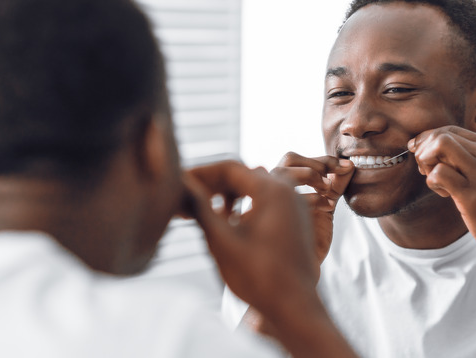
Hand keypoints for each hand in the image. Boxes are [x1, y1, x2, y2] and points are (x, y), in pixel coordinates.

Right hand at [184, 161, 318, 315]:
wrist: (295, 307)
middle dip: (212, 185)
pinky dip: (244, 205)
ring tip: (204, 213)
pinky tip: (227, 223)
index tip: (179, 183)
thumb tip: (180, 184)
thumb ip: (200, 207)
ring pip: (254, 187)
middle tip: (187, 200)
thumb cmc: (260, 278)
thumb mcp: (221, 241)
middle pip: (242, 175)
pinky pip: (266, 201)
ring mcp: (294, 205)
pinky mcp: (295, 220)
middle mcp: (288, 191)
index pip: (229, 168)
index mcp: (272, 190)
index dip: (200, 174)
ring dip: (227, 196)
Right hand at [271, 152, 353, 263]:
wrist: (300, 271)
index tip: (345, 166)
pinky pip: (287, 197)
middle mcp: (273, 190)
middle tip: (335, 175)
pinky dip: (311, 197)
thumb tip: (350, 165)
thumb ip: (336, 186)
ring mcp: (271, 201)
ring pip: (282, 171)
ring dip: (309, 174)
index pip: (296, 159)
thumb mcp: (326, 206)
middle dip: (315, 163)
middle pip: (289, 159)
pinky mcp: (273, 216)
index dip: (322, 159)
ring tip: (327, 188)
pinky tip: (326, 207)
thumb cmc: (309, 239)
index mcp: (283, 185)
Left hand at [408, 126, 475, 262]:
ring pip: (439, 146)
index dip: (429, 140)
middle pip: (442, 135)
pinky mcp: (473, 196)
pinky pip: (439, 173)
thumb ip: (469, 157)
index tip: (423, 156)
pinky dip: (432, 181)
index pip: (450, 130)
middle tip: (427, 170)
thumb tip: (428, 144)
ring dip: (427, 163)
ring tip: (436, 181)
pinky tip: (444, 194)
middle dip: (424, 150)